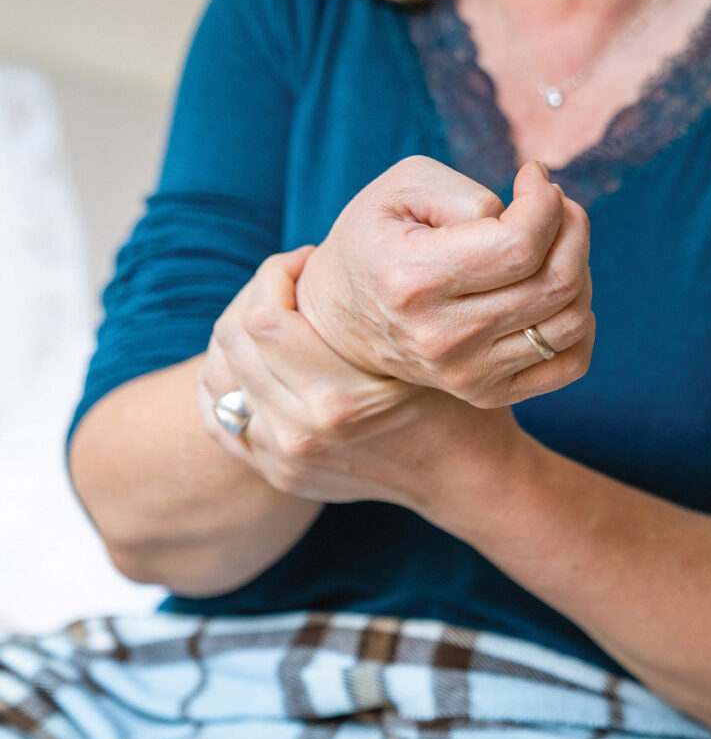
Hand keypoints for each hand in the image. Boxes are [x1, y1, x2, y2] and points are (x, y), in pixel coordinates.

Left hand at [198, 245, 522, 505]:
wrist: (463, 477)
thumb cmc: (454, 401)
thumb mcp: (420, 351)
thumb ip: (363, 316)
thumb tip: (313, 264)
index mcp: (338, 401)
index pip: (263, 317)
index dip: (278, 274)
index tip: (309, 262)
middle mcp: (300, 433)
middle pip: (233, 340)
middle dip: (258, 293)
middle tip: (292, 282)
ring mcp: (283, 459)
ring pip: (218, 374)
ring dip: (239, 333)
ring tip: (274, 314)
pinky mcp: (277, 472)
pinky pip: (219, 417)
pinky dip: (225, 383)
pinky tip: (251, 358)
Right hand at [295, 156, 594, 407]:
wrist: (343, 322)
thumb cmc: (379, 240)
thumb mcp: (401, 188)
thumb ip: (464, 192)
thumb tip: (521, 217)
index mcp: (413, 279)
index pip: (519, 245)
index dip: (545, 202)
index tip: (533, 177)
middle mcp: (441, 337)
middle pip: (555, 282)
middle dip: (572, 227)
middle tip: (557, 205)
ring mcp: (466, 374)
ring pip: (572, 321)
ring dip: (579, 269)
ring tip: (554, 245)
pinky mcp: (486, 393)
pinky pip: (570, 362)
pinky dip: (581, 321)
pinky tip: (554, 293)